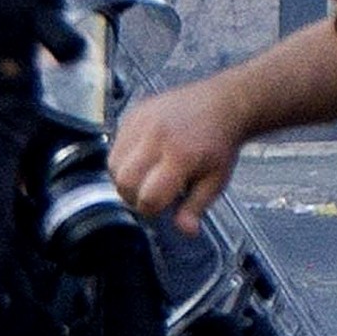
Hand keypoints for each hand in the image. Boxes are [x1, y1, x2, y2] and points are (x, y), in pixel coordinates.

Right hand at [108, 81, 248, 235]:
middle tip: (150, 193)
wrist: (222, 104)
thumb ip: (196, 207)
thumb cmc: (219, 144)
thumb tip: (186, 231)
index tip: (160, 207)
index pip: (148, 196)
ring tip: (146, 176)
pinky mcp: (134, 113)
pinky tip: (143, 157)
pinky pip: (115, 144)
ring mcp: (142, 122)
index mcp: (180, 157)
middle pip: (124, 181)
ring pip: (113, 164)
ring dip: (125, 177)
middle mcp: (156, 137)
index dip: (151, 210)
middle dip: (133, 196)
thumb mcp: (215, 181)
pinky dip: (124, 157)